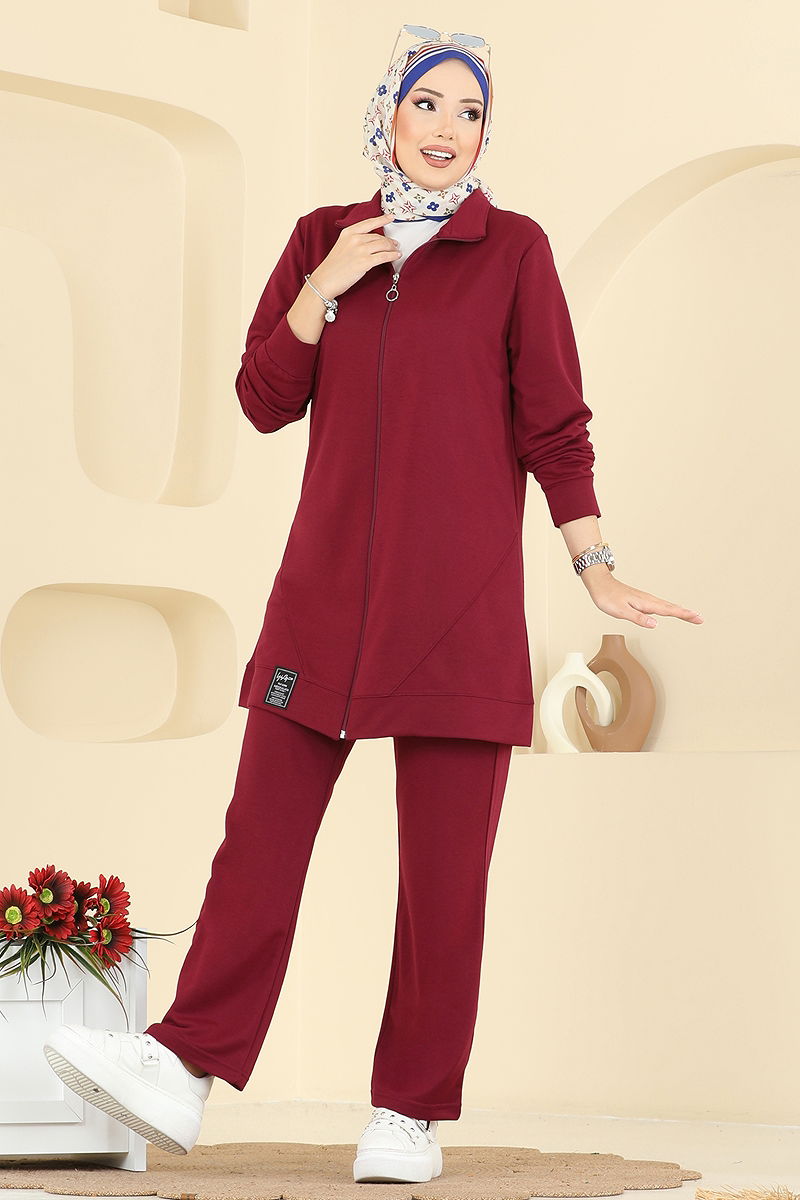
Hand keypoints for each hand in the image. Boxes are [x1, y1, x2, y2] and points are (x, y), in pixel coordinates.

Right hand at [313, 214, 400, 299]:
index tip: (391, 217)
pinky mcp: (365, 262)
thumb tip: (372, 241)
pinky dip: (392, 256)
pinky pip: (384, 256)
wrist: (325, 280)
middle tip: (395, 244)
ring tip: (396, 250)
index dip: (382, 219)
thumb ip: (355, 240)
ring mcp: (360, 250)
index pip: (369, 223)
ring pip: (383, 245)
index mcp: (348, 232)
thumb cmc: (333, 266)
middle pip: (378, 236)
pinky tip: (396, 256)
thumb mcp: (342, 245)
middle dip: (389, 241)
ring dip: (392, 248)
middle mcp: (355, 239)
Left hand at [581, 567, 703, 628]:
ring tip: (690, 616)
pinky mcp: (641, 600)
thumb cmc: (607, 597)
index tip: (697, 617)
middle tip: (700, 618)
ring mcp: (644, 600)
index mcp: (645, 603)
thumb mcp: (620, 611)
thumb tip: (654, 624)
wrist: (599, 584)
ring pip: (666, 606)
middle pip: (671, 608)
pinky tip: (669, 611)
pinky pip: (658, 606)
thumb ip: (637, 618)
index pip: (668, 610)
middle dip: (686, 613)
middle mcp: (647, 600)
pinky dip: (668, 609)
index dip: (683, 615)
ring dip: (679, 611)